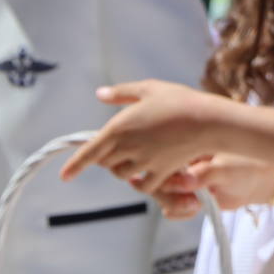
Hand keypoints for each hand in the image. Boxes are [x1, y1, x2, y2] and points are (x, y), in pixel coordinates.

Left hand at [60, 80, 224, 191]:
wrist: (208, 120)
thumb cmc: (179, 100)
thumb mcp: (149, 88)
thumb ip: (121, 93)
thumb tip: (99, 94)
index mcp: (119, 127)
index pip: (89, 151)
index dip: (75, 166)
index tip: (64, 176)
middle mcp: (127, 147)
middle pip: (106, 163)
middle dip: (107, 158)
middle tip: (117, 149)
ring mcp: (144, 162)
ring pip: (122, 175)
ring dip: (124, 169)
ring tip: (134, 159)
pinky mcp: (161, 172)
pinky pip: (144, 184)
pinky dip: (142, 181)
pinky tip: (148, 173)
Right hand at [144, 154, 273, 218]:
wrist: (258, 181)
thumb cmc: (246, 166)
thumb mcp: (226, 168)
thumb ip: (203, 174)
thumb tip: (181, 181)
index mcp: (187, 144)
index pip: (159, 157)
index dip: (160, 173)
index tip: (178, 186)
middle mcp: (180, 160)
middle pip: (154, 177)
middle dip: (167, 194)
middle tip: (191, 201)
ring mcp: (181, 178)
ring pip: (160, 194)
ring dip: (174, 204)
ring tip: (195, 205)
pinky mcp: (185, 194)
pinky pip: (169, 207)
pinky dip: (179, 212)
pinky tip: (195, 209)